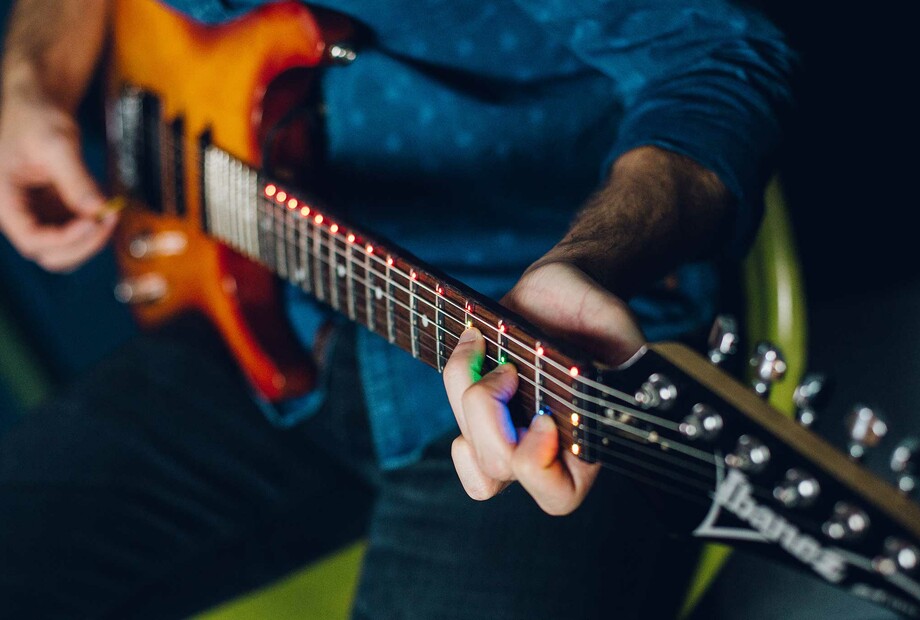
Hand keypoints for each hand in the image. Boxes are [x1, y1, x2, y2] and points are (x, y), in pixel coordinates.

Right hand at [0, 93, 115, 271]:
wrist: (39, 107)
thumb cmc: (36, 119)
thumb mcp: (56, 144)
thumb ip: (76, 179)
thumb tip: (97, 210)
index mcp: (4, 199)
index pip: (31, 238)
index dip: (63, 239)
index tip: (92, 222)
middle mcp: (20, 214)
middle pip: (50, 255)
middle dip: (83, 244)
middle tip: (108, 220)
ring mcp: (40, 216)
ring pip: (66, 251)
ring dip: (92, 241)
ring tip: (111, 213)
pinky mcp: (58, 213)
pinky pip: (78, 235)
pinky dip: (96, 229)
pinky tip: (108, 209)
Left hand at [443, 261, 644, 514]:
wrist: (560, 294)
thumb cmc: (593, 316)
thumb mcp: (617, 325)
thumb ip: (624, 354)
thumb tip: (619, 377)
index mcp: (584, 442)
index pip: (558, 495)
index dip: (537, 466)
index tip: (542, 418)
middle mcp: (543, 449)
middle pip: (498, 467)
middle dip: (489, 415)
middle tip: (509, 369)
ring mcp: (508, 433)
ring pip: (469, 448)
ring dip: (467, 397)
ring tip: (483, 349)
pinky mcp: (478, 412)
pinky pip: (455, 428)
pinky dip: (454, 391)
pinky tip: (470, 356)